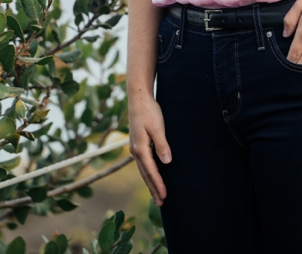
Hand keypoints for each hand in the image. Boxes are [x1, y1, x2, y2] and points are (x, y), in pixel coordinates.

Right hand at [128, 91, 170, 205]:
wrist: (138, 98)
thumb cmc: (149, 112)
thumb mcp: (157, 127)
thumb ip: (162, 145)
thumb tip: (167, 162)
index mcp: (140, 148)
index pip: (151, 171)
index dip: (158, 184)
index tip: (165, 196)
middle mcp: (135, 150)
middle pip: (145, 174)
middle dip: (153, 189)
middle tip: (161, 203)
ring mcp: (135, 147)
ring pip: (143, 170)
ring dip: (150, 183)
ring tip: (156, 196)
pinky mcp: (137, 144)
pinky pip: (143, 164)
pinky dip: (147, 173)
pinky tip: (151, 176)